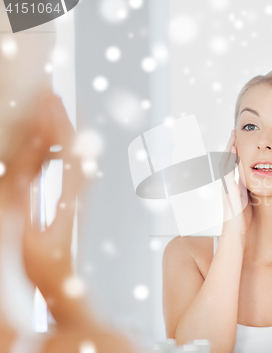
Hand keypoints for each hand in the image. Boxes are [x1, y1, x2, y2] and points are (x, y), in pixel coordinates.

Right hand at [20, 90, 85, 295]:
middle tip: (49, 91)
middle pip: (77, 147)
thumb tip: (27, 161)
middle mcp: (78, 192)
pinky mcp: (72, 199)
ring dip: (63, 129)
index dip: (58, 122)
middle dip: (62, 117)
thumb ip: (25, 196)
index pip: (69, 152)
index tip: (48, 97)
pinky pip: (70, 165)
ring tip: (47, 107)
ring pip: (76, 154)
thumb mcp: (26, 231)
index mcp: (69, 198)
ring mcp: (77, 195)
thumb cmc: (44, 267)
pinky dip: (60, 146)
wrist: (64, 284)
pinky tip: (48, 140)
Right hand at [219, 129, 251, 246]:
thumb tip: (252, 180)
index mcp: (232, 184)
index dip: (235, 151)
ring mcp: (226, 186)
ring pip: (224, 163)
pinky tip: (233, 151)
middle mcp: (227, 183)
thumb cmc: (241, 218)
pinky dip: (229, 161)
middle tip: (233, 132)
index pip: (232, 163)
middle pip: (226, 159)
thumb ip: (246, 188)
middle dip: (230, 145)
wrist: (236, 231)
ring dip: (228, 149)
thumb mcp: (246, 198)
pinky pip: (228, 172)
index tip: (238, 139)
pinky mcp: (228, 190)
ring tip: (232, 136)